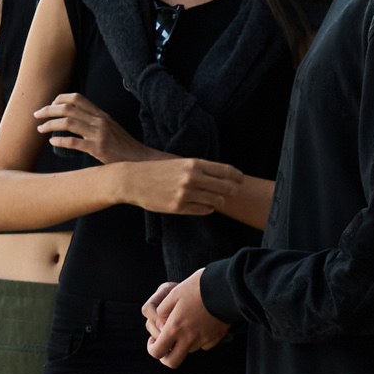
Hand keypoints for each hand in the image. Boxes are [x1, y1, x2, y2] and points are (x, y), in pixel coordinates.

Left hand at [39, 96, 158, 163]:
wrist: (139, 160)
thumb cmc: (123, 146)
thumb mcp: (110, 128)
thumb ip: (95, 122)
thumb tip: (75, 119)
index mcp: (101, 114)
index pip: (77, 98)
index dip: (59, 99)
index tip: (49, 106)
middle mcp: (99, 121)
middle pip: (68, 108)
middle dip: (48, 110)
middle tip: (36, 115)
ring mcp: (99, 134)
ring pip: (68, 123)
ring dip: (50, 124)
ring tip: (40, 129)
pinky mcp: (99, 149)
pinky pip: (75, 142)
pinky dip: (61, 141)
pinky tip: (52, 142)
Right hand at [118, 156, 243, 216]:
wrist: (133, 180)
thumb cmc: (158, 171)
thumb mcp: (180, 163)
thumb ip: (200, 168)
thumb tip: (223, 175)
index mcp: (194, 164)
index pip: (226, 170)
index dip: (237, 176)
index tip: (241, 180)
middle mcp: (192, 178)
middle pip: (226, 187)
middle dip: (232, 191)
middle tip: (232, 192)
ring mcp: (186, 193)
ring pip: (216, 200)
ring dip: (218, 201)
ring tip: (214, 199)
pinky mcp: (179, 207)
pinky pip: (204, 210)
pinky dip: (207, 208)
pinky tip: (204, 205)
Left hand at [144, 270, 229, 367]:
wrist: (226, 288)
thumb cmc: (198, 287)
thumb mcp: (174, 293)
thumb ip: (162, 309)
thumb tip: (159, 320)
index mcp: (175, 327)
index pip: (157, 352)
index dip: (152, 348)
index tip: (154, 340)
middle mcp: (189, 338)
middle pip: (172, 362)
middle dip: (166, 357)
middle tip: (167, 344)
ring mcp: (203, 340)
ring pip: (188, 351)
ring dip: (184, 343)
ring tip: (188, 325)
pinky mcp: (215, 338)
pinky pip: (203, 344)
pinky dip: (199, 339)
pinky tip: (202, 324)